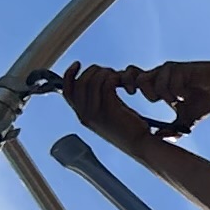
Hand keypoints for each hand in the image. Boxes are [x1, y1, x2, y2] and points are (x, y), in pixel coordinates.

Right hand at [63, 64, 205, 152]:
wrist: (141, 145)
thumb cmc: (128, 128)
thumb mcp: (107, 115)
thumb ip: (97, 102)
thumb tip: (95, 80)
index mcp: (82, 116)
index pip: (67, 92)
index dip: (69, 75)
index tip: (78, 64)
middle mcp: (85, 115)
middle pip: (80, 83)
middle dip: (93, 71)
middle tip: (109, 72)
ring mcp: (96, 113)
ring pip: (93, 81)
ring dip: (106, 73)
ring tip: (117, 76)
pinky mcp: (110, 110)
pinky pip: (107, 84)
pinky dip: (114, 78)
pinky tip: (122, 81)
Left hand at [128, 56, 209, 125]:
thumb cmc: (204, 100)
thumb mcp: (186, 119)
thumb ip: (172, 129)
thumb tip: (159, 141)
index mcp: (158, 86)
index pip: (133, 81)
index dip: (126, 85)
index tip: (129, 96)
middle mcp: (160, 76)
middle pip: (135, 78)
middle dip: (140, 91)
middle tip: (151, 99)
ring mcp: (169, 71)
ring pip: (151, 81)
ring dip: (163, 94)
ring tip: (178, 100)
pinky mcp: (179, 68)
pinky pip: (169, 82)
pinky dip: (177, 92)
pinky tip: (187, 96)